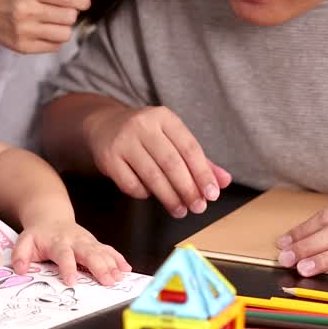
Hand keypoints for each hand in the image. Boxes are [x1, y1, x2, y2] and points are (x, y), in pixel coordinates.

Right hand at [0, 0, 92, 53]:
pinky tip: (45, 31)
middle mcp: (26, 11)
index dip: (82, 0)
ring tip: (53, 22)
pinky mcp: (24, 47)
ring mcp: (24, 31)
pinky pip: (55, 46)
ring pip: (65, 34)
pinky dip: (55, 39)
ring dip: (64, 28)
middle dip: (71, 13)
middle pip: (69, 17)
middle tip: (62, 11)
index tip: (83, 1)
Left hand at [10, 219, 131, 286]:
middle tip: (108, 281)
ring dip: (112, 264)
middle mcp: (75, 241)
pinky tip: (126, 269)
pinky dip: (118, 259)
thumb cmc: (39, 234)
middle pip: (89, 253)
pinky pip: (108, 250)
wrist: (51, 217)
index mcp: (57, 242)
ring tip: (119, 277)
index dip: (68, 268)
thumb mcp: (24, 242)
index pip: (64, 255)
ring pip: (102, 251)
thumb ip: (21, 255)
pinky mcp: (95, 243)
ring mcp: (87, 241)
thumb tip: (20, 269)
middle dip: (100, 267)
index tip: (71, 281)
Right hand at [88, 105, 231, 217]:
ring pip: (152, 176)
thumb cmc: (146, 135)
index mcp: (164, 117)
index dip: (203, 173)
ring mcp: (123, 141)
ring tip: (180, 211)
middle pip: (172, 163)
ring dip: (169, 198)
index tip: (212, 194)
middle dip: (188, 189)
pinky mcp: (108, 158)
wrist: (103, 125)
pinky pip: (131, 184)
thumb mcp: (172, 138)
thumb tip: (224, 181)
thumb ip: (199, 160)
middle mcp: (143, 125)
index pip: (189, 147)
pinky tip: (152, 196)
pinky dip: (145, 194)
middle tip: (198, 207)